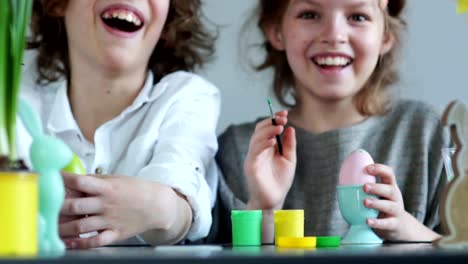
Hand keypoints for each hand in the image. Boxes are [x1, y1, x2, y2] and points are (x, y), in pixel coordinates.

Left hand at [59, 173, 182, 248]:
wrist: (157, 205)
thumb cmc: (137, 190)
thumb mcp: (117, 179)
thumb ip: (96, 181)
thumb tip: (75, 179)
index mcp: (107, 188)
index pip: (80, 182)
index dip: (63, 179)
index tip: (50, 178)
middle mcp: (106, 204)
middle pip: (75, 206)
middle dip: (56, 207)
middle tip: (44, 207)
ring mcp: (110, 220)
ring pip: (80, 226)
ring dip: (62, 228)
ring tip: (50, 227)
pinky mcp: (115, 233)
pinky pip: (95, 241)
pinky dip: (81, 244)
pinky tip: (70, 243)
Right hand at [244, 110, 295, 209]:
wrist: (274, 201)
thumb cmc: (280, 181)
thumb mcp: (289, 160)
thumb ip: (289, 144)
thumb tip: (290, 128)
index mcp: (267, 147)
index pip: (267, 128)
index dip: (274, 119)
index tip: (285, 113)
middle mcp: (258, 150)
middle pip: (259, 130)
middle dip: (271, 121)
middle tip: (282, 118)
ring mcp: (253, 157)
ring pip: (256, 138)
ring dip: (267, 130)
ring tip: (279, 126)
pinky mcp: (250, 166)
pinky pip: (254, 151)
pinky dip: (263, 144)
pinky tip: (272, 141)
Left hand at [363, 164, 438, 240]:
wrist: (399, 226)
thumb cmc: (382, 205)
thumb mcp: (379, 194)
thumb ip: (367, 187)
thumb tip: (342, 179)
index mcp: (390, 187)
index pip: (389, 174)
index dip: (380, 169)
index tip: (368, 168)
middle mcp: (395, 198)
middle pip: (390, 190)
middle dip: (377, 188)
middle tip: (364, 187)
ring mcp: (396, 211)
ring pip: (389, 206)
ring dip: (376, 203)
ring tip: (365, 202)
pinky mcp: (394, 224)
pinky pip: (386, 223)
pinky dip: (377, 222)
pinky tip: (367, 221)